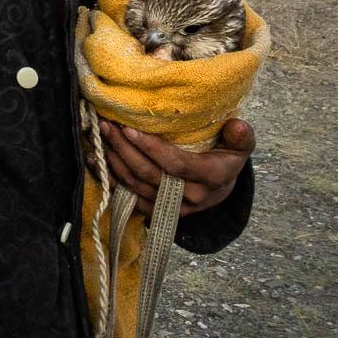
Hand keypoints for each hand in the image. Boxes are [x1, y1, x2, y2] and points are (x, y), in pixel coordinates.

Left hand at [98, 118, 253, 216]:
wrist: (221, 188)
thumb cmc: (226, 158)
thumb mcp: (240, 146)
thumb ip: (241, 136)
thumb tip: (237, 125)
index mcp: (212, 178)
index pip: (175, 164)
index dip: (150, 148)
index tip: (129, 128)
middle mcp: (192, 197)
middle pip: (150, 175)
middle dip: (125, 149)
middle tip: (107, 126)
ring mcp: (173, 208)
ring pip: (136, 186)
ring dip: (114, 161)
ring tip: (100, 136)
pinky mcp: (158, 212)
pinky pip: (129, 197)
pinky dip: (111, 179)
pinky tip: (96, 160)